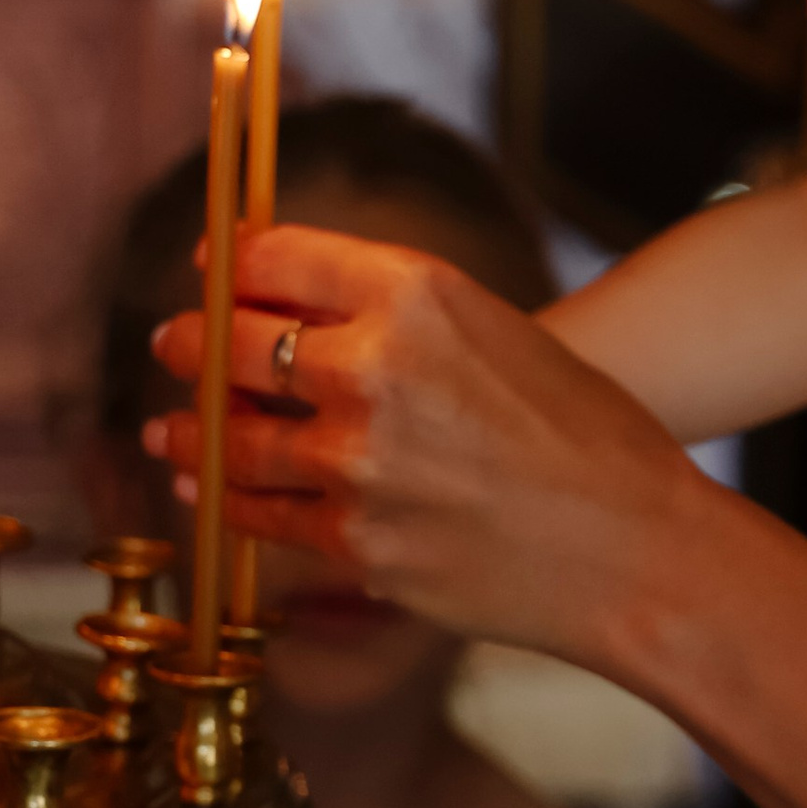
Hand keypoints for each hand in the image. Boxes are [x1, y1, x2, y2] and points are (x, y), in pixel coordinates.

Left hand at [148, 228, 708, 678]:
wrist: (637, 550)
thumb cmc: (588, 436)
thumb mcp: (499, 333)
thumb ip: (400, 314)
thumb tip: (293, 301)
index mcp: (416, 293)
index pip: (275, 256)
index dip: (230, 261)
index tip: (213, 269)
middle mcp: (373, 367)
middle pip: (231, 341)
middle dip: (190, 341)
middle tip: (173, 344)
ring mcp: (355, 462)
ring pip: (231, 438)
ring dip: (190, 431)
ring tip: (169, 429)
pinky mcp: (354, 544)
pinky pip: (260, 516)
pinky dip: (226, 500)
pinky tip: (210, 491)